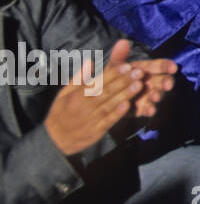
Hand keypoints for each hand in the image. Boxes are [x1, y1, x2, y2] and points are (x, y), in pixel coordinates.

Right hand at [44, 41, 176, 155]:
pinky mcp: (96, 132)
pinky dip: (118, 114)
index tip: (127, 65)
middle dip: (123, 81)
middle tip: (139, 72)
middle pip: (105, 93)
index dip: (112, 74)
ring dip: (125, 95)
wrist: (54, 142)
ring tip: (139, 84)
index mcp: (75, 96)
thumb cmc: (61, 113)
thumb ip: (78, 79)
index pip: (96, 83)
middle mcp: (83, 107)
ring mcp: (90, 120)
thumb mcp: (64, 94)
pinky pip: (108, 122)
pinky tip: (128, 105)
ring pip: (109, 106)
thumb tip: (90, 61)